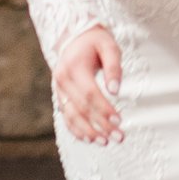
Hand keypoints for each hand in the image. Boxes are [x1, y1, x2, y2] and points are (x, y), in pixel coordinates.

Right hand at [52, 24, 122, 144]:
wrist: (74, 37)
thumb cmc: (96, 41)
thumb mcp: (109, 46)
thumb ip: (113, 67)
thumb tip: (116, 91)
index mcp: (74, 66)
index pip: (90, 93)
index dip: (104, 109)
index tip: (119, 121)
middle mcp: (62, 80)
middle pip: (82, 108)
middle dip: (101, 125)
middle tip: (119, 137)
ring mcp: (58, 89)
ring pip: (72, 116)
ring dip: (89, 132)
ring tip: (106, 142)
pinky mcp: (59, 96)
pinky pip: (66, 117)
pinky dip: (77, 130)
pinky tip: (91, 139)